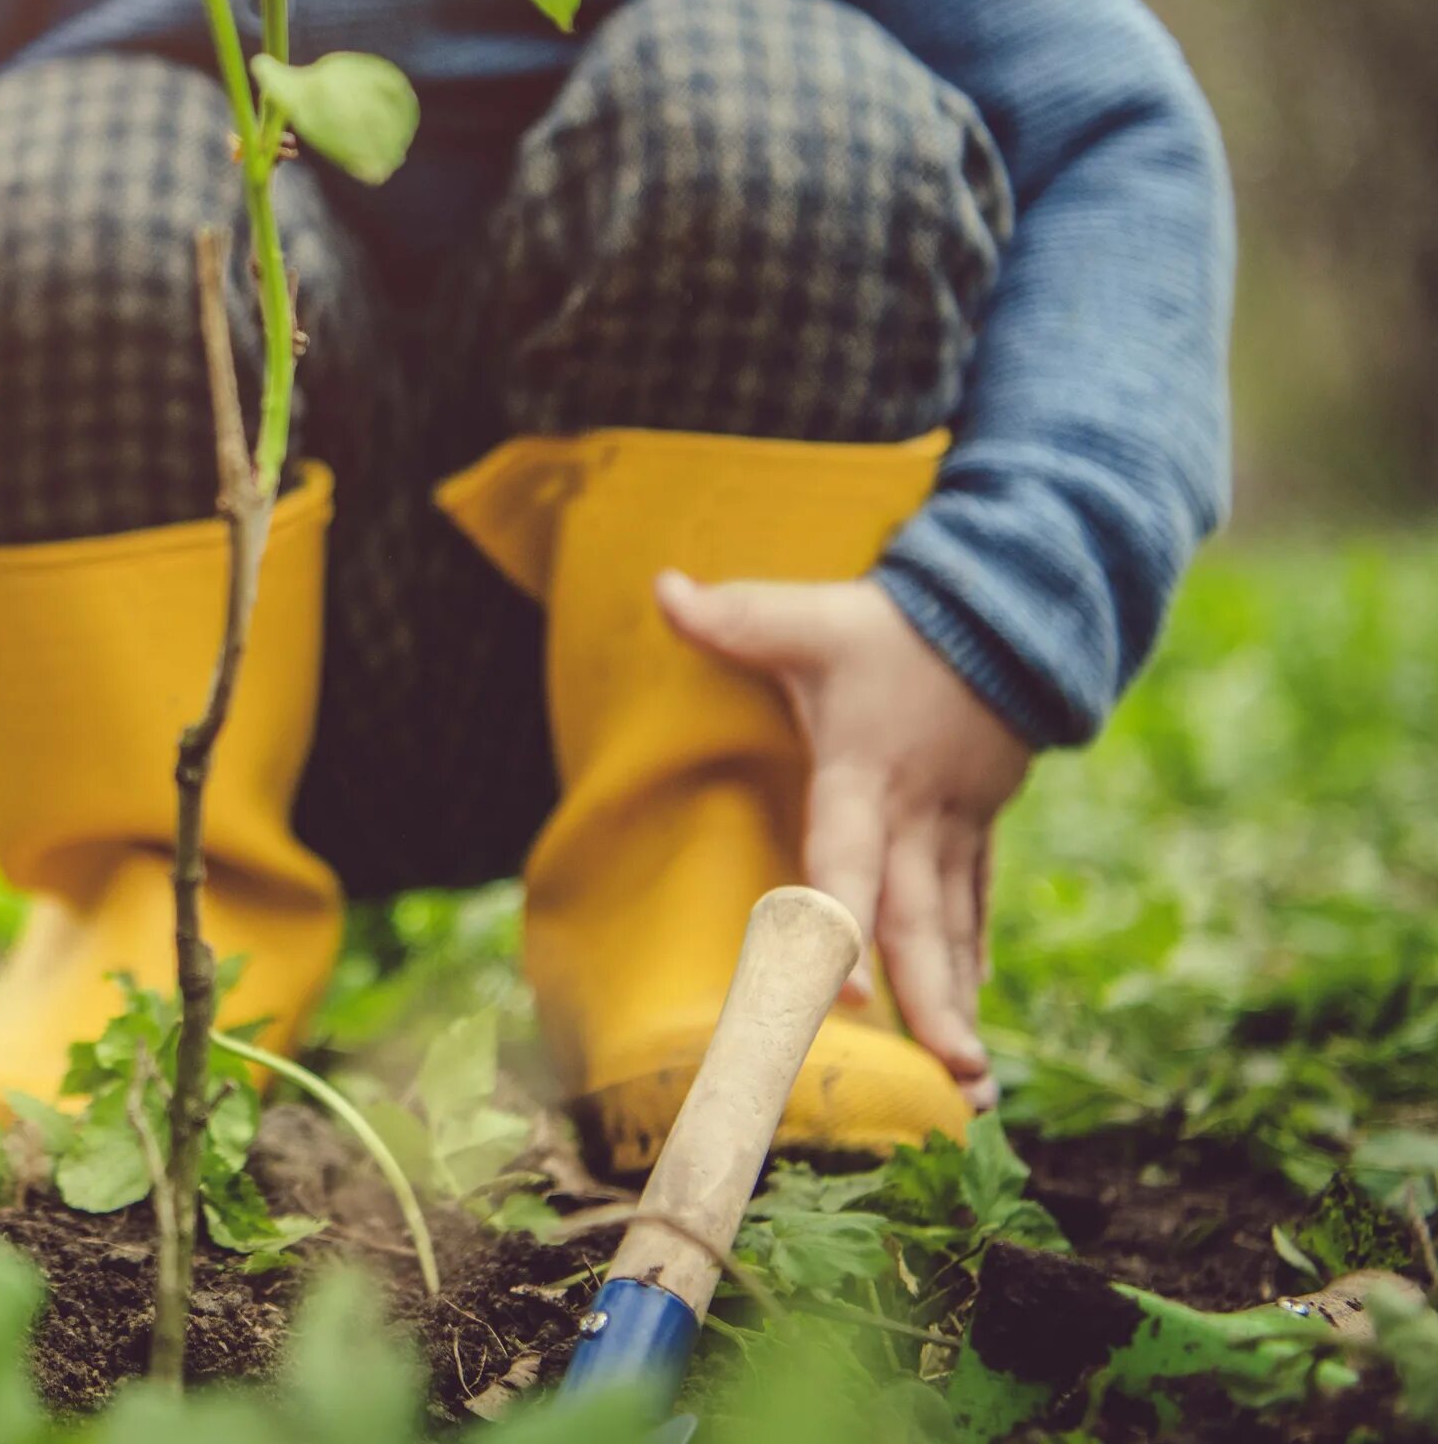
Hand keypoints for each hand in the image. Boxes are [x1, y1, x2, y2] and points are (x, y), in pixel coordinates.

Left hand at [655, 572, 1027, 1108]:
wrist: (1010, 611)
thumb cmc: (895, 626)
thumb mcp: (813, 617)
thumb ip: (735, 617)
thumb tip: (661, 586)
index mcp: (866, 772)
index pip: (849, 855)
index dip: (843, 921)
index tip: (845, 994)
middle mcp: (915, 815)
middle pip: (919, 919)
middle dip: (932, 1000)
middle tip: (949, 1075)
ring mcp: (955, 827)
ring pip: (955, 928)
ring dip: (961, 1003)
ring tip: (972, 1085)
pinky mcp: (977, 829)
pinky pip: (975, 907)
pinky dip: (971, 962)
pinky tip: (968, 1023)